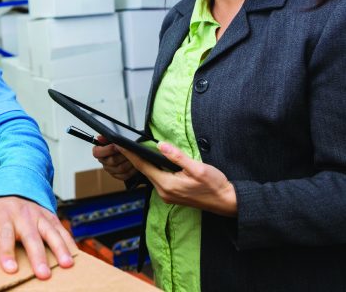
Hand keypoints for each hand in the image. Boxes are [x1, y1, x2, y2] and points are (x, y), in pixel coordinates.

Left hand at [0, 196, 76, 278]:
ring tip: (66, 265)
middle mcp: (24, 216)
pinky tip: (75, 255)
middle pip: (31, 237)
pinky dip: (69, 241)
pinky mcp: (51, 217)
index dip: (7, 252)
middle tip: (43, 274)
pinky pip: (61, 229)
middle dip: (38, 256)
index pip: (5, 236)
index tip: (10, 269)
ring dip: (60, 248)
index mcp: (5, 217)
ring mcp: (39, 216)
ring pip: (51, 232)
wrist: (16, 184)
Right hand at [92, 136, 138, 180]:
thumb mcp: (113, 138)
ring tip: (135, 156)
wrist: (127, 151)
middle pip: (112, 161)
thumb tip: (100, 138)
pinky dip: (132, 169)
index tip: (116, 145)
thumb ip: (106, 137)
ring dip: (129, 161)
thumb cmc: (119, 144)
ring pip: (120, 168)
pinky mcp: (118, 176)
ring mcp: (110, 170)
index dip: (107, 149)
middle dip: (123, 154)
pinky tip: (136, 163)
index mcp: (99, 152)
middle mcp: (103, 162)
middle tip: (130, 149)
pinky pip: (125, 175)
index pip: (97, 153)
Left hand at [117, 142, 236, 216]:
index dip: (130, 154)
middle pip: (144, 171)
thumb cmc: (214, 185)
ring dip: (143, 164)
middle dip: (133, 158)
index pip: (143, 166)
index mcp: (168, 185)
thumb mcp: (197, 168)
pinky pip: (157, 180)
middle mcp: (164, 192)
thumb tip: (161, 146)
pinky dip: (152, 170)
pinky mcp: (171, 195)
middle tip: (123, 144)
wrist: (226, 202)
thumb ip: (177, 157)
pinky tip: (151, 162)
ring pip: (150, 175)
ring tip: (133, 150)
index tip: (119, 145)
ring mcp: (167, 195)